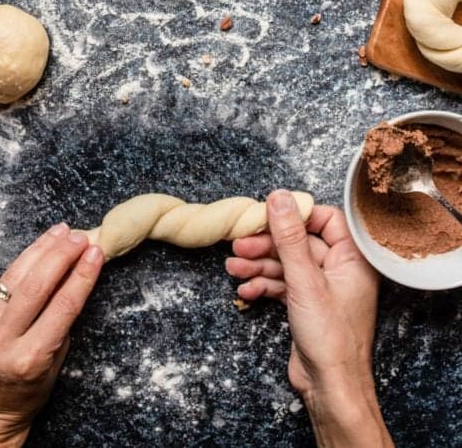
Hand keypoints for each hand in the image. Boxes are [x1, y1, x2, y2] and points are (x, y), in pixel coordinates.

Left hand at [0, 224, 102, 446]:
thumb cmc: (27, 394)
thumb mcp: (55, 365)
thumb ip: (62, 322)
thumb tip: (76, 276)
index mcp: (30, 359)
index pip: (62, 307)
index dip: (82, 275)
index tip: (95, 253)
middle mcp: (3, 343)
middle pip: (36, 286)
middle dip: (61, 255)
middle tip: (80, 237)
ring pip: (14, 277)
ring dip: (41, 249)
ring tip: (61, 232)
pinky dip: (22, 261)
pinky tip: (38, 248)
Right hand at [226, 191, 392, 446]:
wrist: (330, 389)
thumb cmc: (331, 340)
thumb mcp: (305, 281)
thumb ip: (290, 237)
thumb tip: (279, 198)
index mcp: (352, 258)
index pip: (325, 219)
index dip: (296, 215)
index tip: (268, 214)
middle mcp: (339, 270)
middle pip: (299, 241)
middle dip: (267, 243)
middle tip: (240, 243)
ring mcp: (322, 288)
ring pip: (287, 264)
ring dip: (259, 264)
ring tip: (234, 266)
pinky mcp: (307, 305)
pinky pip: (283, 284)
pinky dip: (264, 284)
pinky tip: (246, 289)